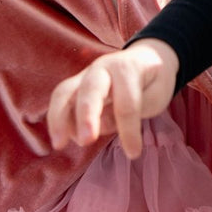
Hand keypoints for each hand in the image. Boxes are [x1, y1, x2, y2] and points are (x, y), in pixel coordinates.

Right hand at [47, 40, 179, 159]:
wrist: (146, 58)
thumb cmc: (153, 81)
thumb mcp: (154, 95)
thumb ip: (131, 110)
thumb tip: (99, 128)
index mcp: (127, 69)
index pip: (126, 102)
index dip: (129, 130)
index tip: (134, 153)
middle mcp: (102, 68)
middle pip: (90, 90)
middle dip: (86, 116)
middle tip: (86, 141)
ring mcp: (85, 75)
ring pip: (64, 92)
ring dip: (59, 118)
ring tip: (59, 144)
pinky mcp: (74, 85)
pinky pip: (60, 100)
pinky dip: (57, 119)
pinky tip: (62, 140)